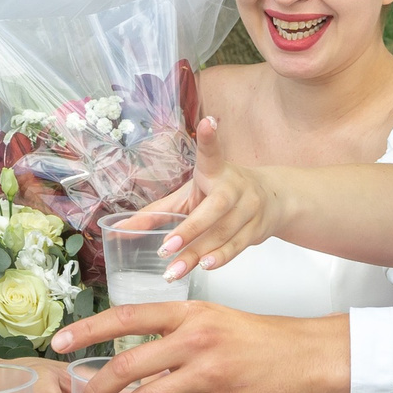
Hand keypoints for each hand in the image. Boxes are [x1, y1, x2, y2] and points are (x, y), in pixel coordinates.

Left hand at [51, 302, 346, 392]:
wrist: (311, 356)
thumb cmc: (265, 340)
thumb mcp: (216, 319)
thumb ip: (177, 330)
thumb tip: (135, 349)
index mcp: (189, 313)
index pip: (125, 318)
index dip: (87, 331)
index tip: (59, 343)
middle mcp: (194, 340)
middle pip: (127, 365)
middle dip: (96, 388)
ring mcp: (208, 375)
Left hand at [142, 116, 280, 276]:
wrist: (272, 200)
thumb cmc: (221, 194)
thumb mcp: (190, 196)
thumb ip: (157, 213)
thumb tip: (120, 229)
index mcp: (215, 170)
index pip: (211, 153)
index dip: (209, 138)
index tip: (208, 122)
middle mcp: (235, 186)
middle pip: (215, 207)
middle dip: (190, 229)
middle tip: (166, 247)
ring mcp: (250, 207)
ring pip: (224, 232)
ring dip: (198, 253)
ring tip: (175, 270)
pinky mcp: (257, 228)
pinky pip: (237, 245)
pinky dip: (221, 257)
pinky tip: (205, 266)